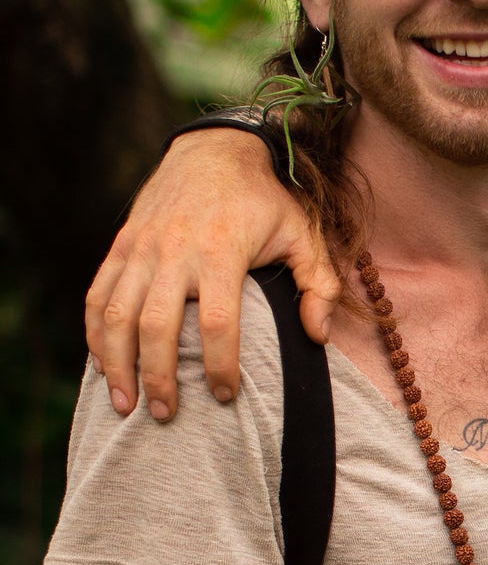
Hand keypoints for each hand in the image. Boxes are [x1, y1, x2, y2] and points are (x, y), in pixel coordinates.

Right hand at [86, 131, 339, 419]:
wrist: (214, 148)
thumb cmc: (265, 201)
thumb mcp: (304, 234)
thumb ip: (317, 285)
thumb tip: (317, 336)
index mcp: (222, 250)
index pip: (217, 322)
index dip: (220, 365)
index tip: (225, 397)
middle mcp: (175, 250)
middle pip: (156, 326)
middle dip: (159, 377)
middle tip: (166, 416)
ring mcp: (142, 247)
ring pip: (117, 315)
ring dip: (117, 365)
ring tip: (126, 406)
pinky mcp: (121, 245)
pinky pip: (99, 294)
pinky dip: (95, 334)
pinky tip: (102, 367)